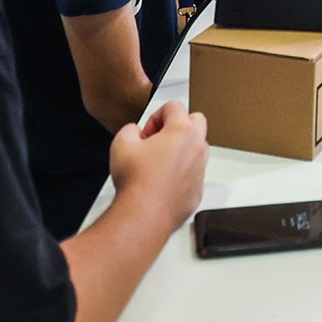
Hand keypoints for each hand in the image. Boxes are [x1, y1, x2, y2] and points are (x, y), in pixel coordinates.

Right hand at [108, 100, 208, 234]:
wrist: (144, 215)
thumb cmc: (137, 183)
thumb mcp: (121, 143)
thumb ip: (130, 129)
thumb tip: (134, 133)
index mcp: (181, 131)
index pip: (174, 106)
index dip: (155, 116)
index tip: (146, 132)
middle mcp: (196, 149)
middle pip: (195, 121)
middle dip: (176, 125)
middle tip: (158, 139)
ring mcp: (200, 170)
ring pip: (197, 149)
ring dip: (181, 149)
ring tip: (159, 161)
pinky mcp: (197, 190)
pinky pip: (193, 174)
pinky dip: (181, 174)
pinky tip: (162, 182)